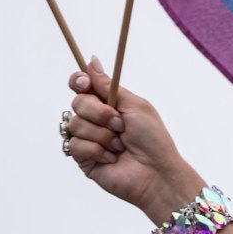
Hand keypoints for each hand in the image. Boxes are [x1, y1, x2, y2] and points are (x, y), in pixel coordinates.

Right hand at [65, 58, 204, 221]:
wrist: (156, 172)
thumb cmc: (153, 139)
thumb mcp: (135, 105)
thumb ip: (108, 86)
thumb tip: (91, 61)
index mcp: (108, 104)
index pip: (82, 86)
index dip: (79, 81)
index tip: (84, 82)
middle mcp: (95, 120)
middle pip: (77, 102)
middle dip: (100, 113)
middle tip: (120, 125)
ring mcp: (88, 139)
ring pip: (75, 124)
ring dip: (102, 134)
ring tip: (120, 145)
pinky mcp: (83, 158)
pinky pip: (75, 145)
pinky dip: (97, 150)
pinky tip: (112, 158)